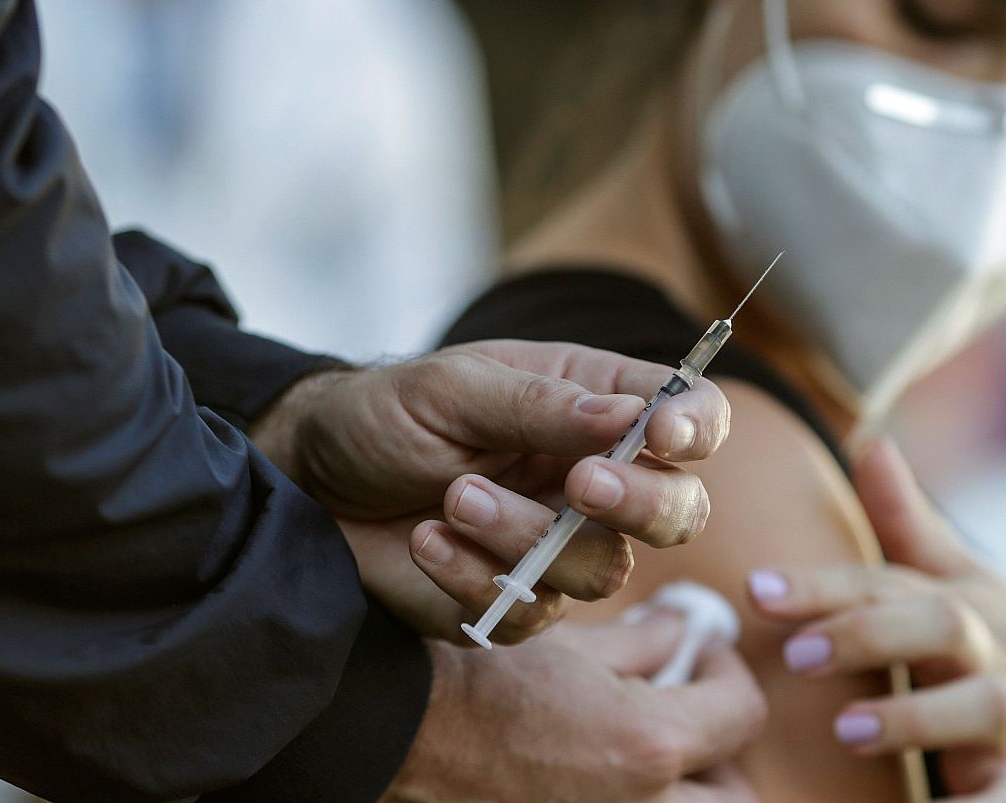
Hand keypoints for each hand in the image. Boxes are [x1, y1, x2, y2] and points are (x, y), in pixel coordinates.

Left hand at [253, 341, 731, 641]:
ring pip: (603, 570)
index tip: (663, 434)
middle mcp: (591, 480)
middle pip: (679, 509)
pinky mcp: (514, 602)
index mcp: (595, 406)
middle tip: (577, 484)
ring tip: (454, 498)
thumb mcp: (454, 390)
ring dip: (528, 536)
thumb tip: (632, 418)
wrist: (308, 483)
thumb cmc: (384, 416)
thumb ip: (542, 405)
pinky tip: (426, 540)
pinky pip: (530, 614)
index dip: (697, 426)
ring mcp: (558, 547)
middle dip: (639, 503)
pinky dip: (474, 577)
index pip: (690, 415)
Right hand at [384, 612, 767, 801]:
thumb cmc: (483, 675)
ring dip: (691, 790)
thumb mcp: (573, 644)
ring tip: (655, 750)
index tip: (703, 651)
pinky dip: (638, 799)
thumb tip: (681, 634)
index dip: (729, 671)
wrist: (404, 728)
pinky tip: (605, 769)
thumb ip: (645, 641)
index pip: (742, 714)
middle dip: (730, 759)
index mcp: (648, 745)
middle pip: (741, 802)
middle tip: (700, 720)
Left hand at [747, 441, 1005, 802]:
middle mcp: (986, 652)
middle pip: (936, 625)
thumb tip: (869, 440)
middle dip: (867, 636)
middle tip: (796, 654)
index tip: (756, 589)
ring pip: (978, 710)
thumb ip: (906, 520)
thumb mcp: (966, 581)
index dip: (821, 585)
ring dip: (915, 716)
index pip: (884, 582)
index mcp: (956, 604)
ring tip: (846, 732)